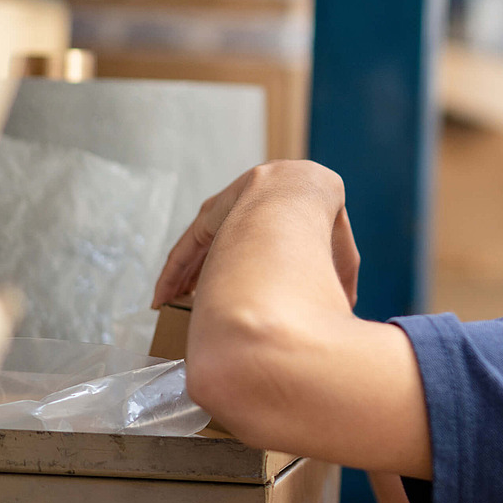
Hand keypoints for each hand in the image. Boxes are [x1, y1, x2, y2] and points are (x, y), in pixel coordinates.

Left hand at [150, 160, 360, 308]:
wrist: (305, 197)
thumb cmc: (326, 230)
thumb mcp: (338, 258)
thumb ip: (334, 279)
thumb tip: (340, 305)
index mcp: (288, 207)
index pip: (262, 243)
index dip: (253, 271)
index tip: (244, 295)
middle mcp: (255, 201)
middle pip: (227, 244)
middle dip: (213, 273)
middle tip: (198, 300)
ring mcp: (231, 203)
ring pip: (204, 246)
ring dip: (189, 275)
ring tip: (174, 301)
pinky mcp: (210, 212)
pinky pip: (188, 247)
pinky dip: (176, 272)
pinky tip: (163, 295)